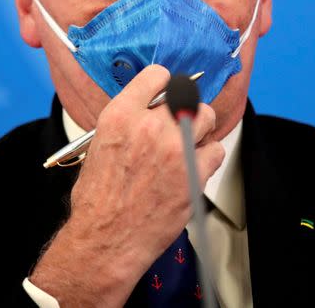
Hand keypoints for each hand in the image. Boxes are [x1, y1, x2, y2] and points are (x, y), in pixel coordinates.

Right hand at [29, 65, 224, 306]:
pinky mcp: (195, 172)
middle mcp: (149, 125)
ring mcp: (175, 148)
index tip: (168, 92)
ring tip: (191, 143)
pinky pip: (216, 150)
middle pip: (186, 95)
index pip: (156, 75)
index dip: (165, 84)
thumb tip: (146, 111)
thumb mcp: (98, 146)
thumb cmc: (98, 200)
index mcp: (120, 115)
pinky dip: (209, 157)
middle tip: (183, 122)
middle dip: (186, 107)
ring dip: (202, 128)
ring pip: (206, 117)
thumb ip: (126, 123)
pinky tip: (194, 167)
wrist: (106, 238)